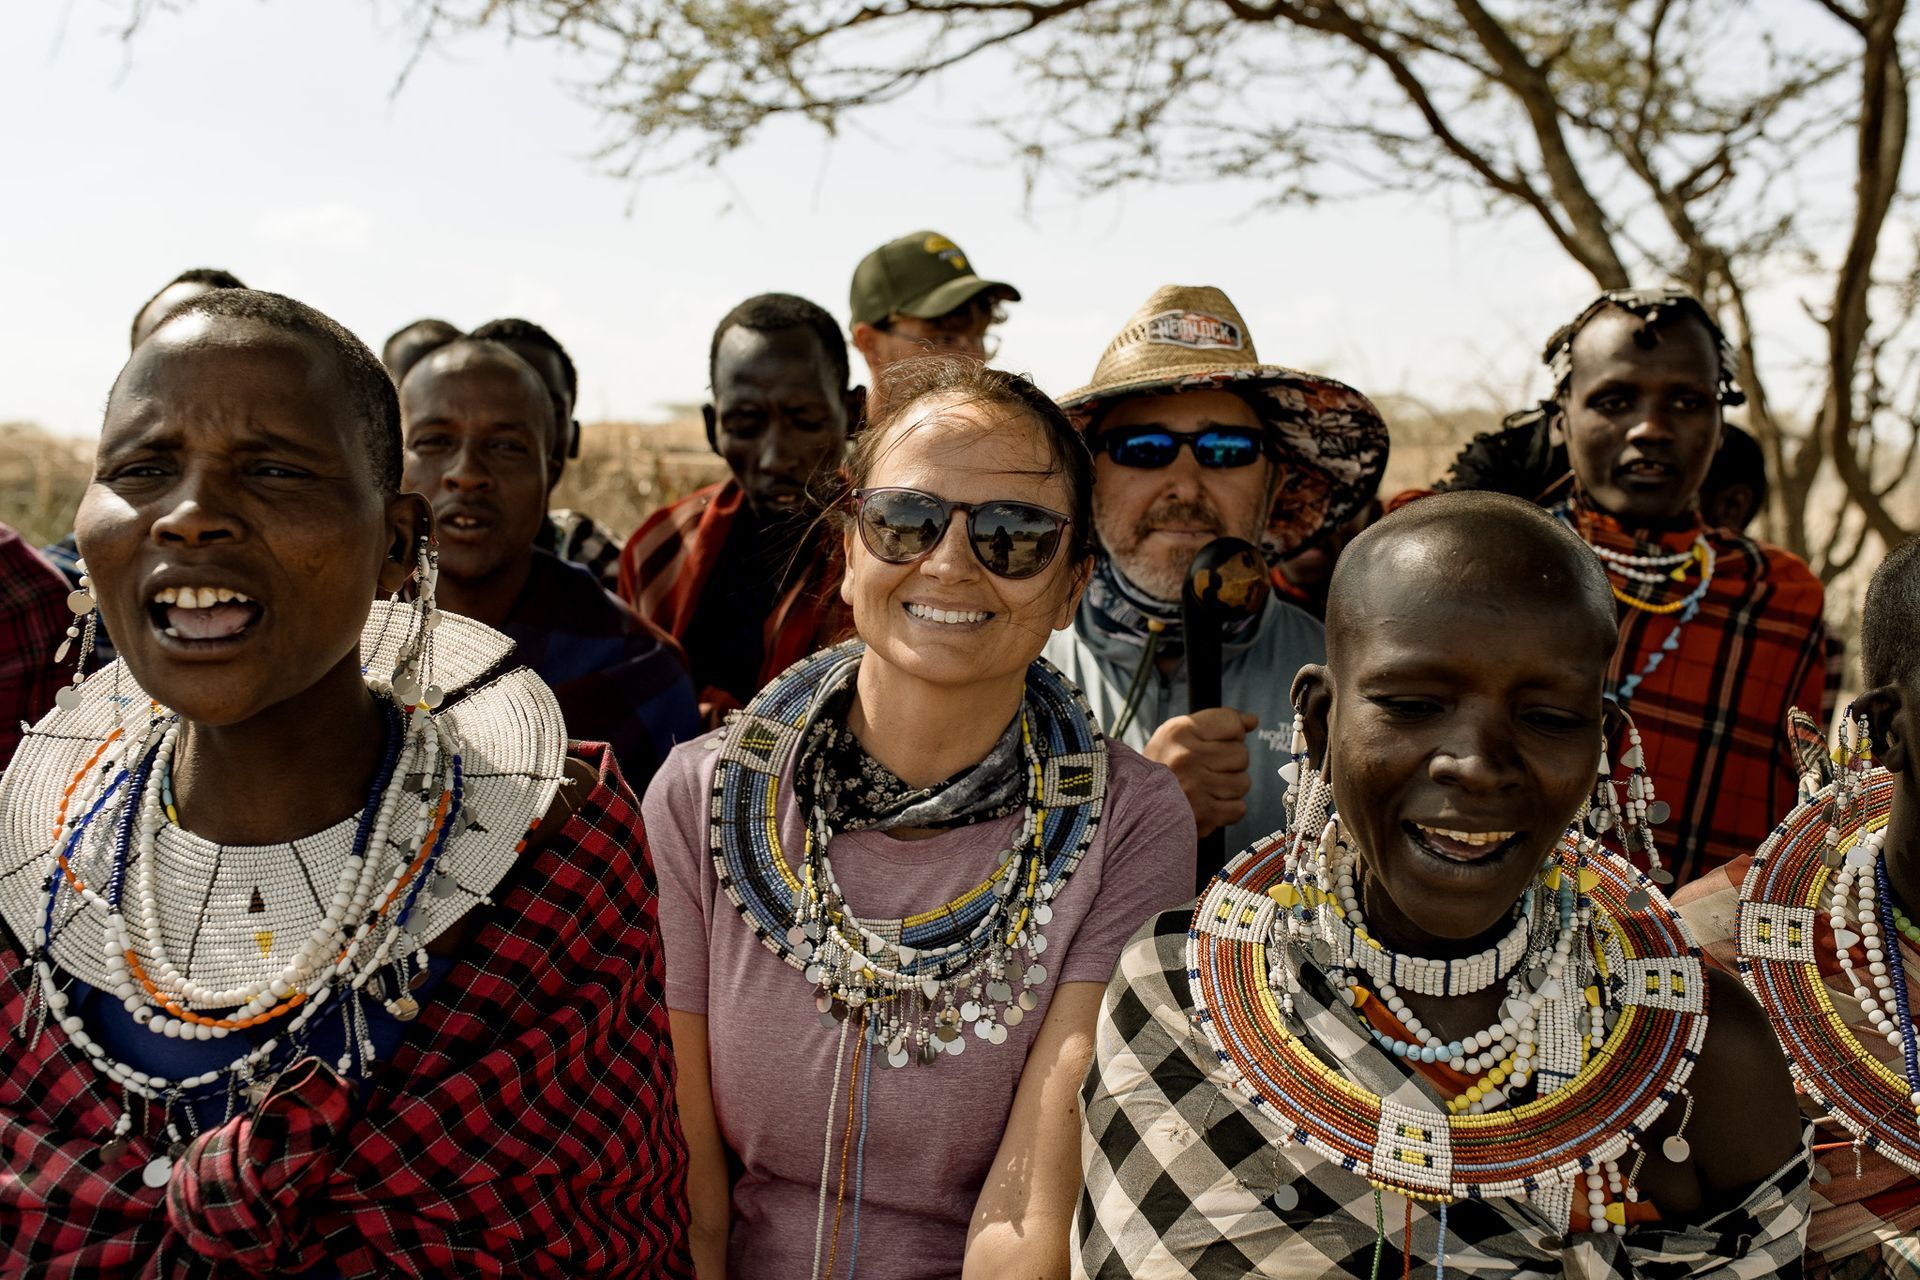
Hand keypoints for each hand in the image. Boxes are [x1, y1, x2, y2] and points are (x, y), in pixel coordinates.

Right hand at [1143, 707, 1257, 837]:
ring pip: (1243, 782)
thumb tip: (1252, 720)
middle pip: (1242, 754)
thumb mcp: (1177, 733)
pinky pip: (1239, 808)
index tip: (1218, 742)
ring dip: (1230, 787)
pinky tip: (1210, 804)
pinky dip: (1228, 809)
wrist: (1132, 805)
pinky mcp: (1203, 815)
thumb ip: (1216, 723)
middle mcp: (1187, 757)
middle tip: (1210, 768)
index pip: (1232, 724)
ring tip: (1208, 787)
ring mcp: (1195, 788)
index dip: (1232, 733)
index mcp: (1180, 732)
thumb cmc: (1160, 765)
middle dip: (1231, 762)